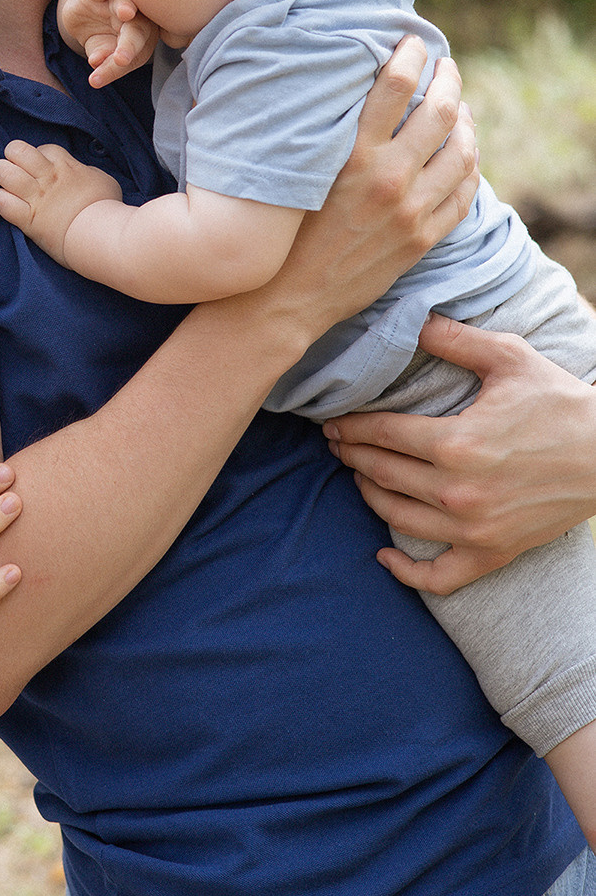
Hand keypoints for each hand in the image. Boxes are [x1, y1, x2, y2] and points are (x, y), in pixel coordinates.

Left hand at [0, 139, 122, 263]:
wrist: (102, 234)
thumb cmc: (107, 208)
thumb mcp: (102, 180)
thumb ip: (86, 173)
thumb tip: (81, 173)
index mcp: (65, 165)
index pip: (42, 148)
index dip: (39, 157)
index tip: (43, 170)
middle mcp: (47, 177)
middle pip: (16, 150)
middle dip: (12, 158)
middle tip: (18, 172)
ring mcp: (36, 197)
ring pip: (3, 172)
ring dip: (2, 177)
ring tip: (9, 187)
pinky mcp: (28, 219)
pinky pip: (1, 202)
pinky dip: (1, 201)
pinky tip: (7, 205)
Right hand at [58, 0, 158, 87]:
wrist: (85, 16)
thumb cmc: (101, 39)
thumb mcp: (100, 51)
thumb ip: (102, 57)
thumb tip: (96, 62)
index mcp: (142, 39)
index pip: (134, 55)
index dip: (122, 65)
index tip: (115, 70)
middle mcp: (136, 17)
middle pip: (137, 30)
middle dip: (129, 45)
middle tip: (121, 59)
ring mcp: (117, 0)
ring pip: (123, 3)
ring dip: (124, 6)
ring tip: (126, 12)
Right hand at [264, 38, 478, 341]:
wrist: (284, 297)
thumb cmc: (278, 227)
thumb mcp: (295, 169)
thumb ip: (324, 130)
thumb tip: (341, 86)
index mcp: (352, 154)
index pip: (396, 84)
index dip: (410, 54)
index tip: (412, 42)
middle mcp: (388, 179)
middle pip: (441, 111)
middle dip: (448, 79)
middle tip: (445, 66)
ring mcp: (410, 211)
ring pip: (462, 151)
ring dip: (466, 121)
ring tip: (460, 108)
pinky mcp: (421, 240)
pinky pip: (463, 194)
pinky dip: (470, 166)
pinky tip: (463, 154)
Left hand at [324, 314, 595, 590]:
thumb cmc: (561, 403)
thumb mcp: (510, 358)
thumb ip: (454, 339)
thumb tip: (411, 318)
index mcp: (456, 443)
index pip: (381, 434)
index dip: (350, 426)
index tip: (333, 421)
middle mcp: (458, 492)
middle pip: (382, 473)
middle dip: (351, 455)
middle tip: (336, 443)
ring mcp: (474, 529)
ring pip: (397, 518)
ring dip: (369, 495)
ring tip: (359, 475)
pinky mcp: (494, 553)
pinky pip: (440, 577)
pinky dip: (407, 572)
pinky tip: (384, 556)